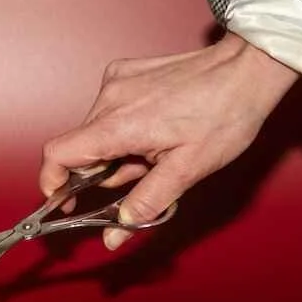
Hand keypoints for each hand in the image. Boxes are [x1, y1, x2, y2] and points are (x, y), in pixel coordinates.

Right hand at [40, 32, 299, 248]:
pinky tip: (155, 126)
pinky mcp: (124, 72)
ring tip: (157, 148)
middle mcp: (109, 99)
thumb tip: (112, 235)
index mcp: (118, 125)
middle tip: (142, 174)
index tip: (63, 201)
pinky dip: (123, 126)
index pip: (57, 155)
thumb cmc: (225, 115)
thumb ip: (144, 204)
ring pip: (95, 131)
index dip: (52, 183)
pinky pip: (108, 109)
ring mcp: (115, 81)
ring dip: (117, 149)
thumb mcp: (187, 171)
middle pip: (81, 148)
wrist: (249, 67)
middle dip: (104, 171)